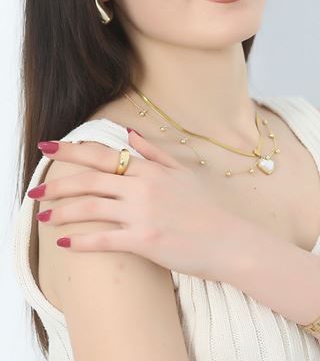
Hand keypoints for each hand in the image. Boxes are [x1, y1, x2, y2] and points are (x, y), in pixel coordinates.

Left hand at [29, 130, 247, 281]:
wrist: (229, 239)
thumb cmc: (207, 206)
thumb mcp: (183, 171)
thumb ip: (154, 151)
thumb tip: (129, 132)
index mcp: (150, 169)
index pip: (103, 155)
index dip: (71, 151)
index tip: (47, 148)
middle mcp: (143, 187)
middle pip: (89, 180)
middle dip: (56, 184)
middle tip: (34, 191)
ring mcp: (142, 214)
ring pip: (91, 207)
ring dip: (62, 212)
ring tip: (44, 216)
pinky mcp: (144, 242)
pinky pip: (103, 239)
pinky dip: (80, 240)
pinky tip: (64, 242)